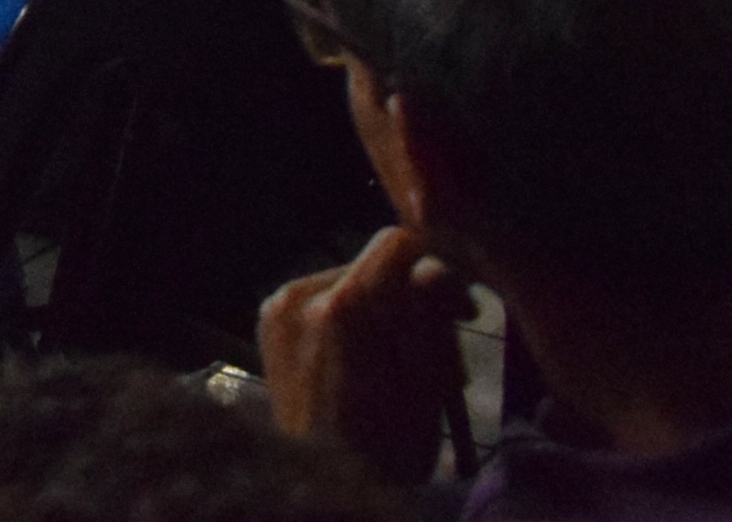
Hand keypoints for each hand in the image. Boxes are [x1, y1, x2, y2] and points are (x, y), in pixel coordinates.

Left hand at [260, 224, 467, 483]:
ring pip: (351, 285)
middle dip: (414, 304)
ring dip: (384, 315)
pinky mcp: (268, 324)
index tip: (463, 312)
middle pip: (376, 268)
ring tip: (401, 371)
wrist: (323, 488)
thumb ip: (430, 314)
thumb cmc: (388, 448)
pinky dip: (350, 323)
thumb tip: (433, 266)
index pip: (396, 244)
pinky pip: (323, 302)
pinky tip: (364, 367)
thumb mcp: (429, 383)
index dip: (437, 270)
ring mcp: (279, 308)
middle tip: (441, 359)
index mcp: (347, 308)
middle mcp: (302, 295)